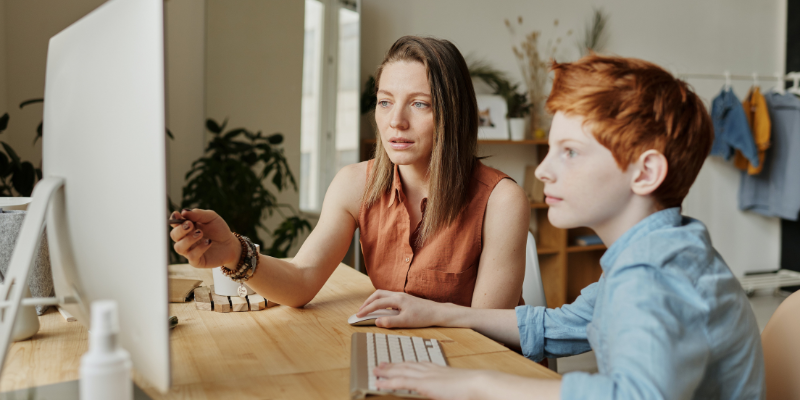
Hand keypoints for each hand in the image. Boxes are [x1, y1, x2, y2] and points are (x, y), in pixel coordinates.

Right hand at [169, 209, 239, 268]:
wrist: (230, 244)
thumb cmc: (219, 229)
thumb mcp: (211, 217)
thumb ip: (198, 214)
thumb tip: (184, 211)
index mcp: (187, 227)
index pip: (175, 223)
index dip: (174, 219)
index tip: (178, 215)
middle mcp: (185, 239)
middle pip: (174, 235)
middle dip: (180, 230)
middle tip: (190, 225)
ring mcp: (189, 251)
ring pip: (179, 248)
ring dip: (188, 240)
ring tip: (200, 233)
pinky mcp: (196, 261)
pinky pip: (191, 256)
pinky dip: (199, 248)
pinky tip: (208, 242)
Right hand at [356, 290, 444, 327]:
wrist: (437, 312)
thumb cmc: (423, 317)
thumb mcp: (406, 322)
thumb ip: (390, 322)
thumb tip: (377, 321)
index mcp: (397, 299)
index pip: (377, 303)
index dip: (366, 309)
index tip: (358, 315)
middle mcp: (398, 295)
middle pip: (377, 294)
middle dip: (367, 302)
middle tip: (360, 311)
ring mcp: (402, 296)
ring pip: (383, 294)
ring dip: (373, 301)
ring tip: (368, 309)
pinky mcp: (405, 299)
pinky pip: (388, 297)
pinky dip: (381, 301)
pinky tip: (382, 309)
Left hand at [374, 362, 488, 399]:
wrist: (478, 384)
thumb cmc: (473, 388)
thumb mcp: (457, 387)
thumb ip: (448, 388)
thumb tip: (445, 390)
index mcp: (439, 370)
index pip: (418, 364)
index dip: (406, 364)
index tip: (398, 363)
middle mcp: (430, 370)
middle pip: (407, 365)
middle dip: (393, 365)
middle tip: (381, 364)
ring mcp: (426, 376)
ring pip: (401, 371)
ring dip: (386, 371)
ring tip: (376, 371)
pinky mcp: (424, 384)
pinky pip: (401, 382)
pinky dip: (388, 382)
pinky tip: (379, 383)